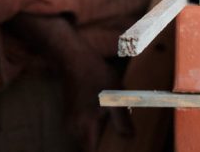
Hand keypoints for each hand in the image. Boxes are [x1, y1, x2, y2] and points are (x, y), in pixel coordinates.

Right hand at [4, 13, 133, 150]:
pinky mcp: (71, 114)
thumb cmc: (94, 75)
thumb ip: (122, 120)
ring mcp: (70, 122)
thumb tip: (129, 137)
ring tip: (118, 129)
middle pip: (89, 147)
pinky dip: (96, 128)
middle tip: (123, 139)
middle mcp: (72, 128)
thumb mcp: (115, 96)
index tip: (117, 147)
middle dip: (104, 145)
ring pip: (87, 138)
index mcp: (82, 127)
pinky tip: (109, 118)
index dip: (105, 151)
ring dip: (101, 136)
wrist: (73, 58)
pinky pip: (85, 128)